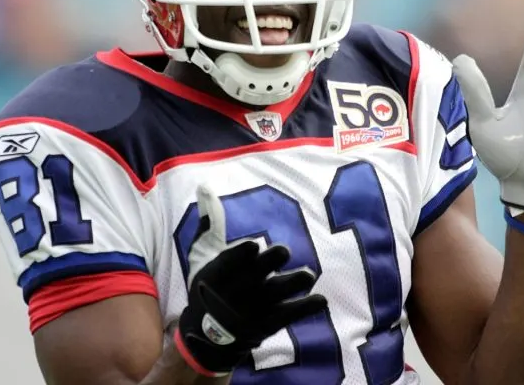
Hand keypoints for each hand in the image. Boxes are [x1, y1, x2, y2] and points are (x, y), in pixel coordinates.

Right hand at [176, 185, 327, 375]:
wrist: (209, 336)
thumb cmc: (208, 286)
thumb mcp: (202, 254)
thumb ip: (209, 221)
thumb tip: (205, 186)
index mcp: (217, 273)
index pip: (230, 262)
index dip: (242, 255)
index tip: (254, 245)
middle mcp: (236, 291)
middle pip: (255, 275)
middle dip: (269, 264)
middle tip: (284, 251)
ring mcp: (254, 309)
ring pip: (275, 295)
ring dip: (292, 284)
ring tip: (308, 275)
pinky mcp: (269, 323)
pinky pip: (288, 316)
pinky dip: (304, 308)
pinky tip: (321, 300)